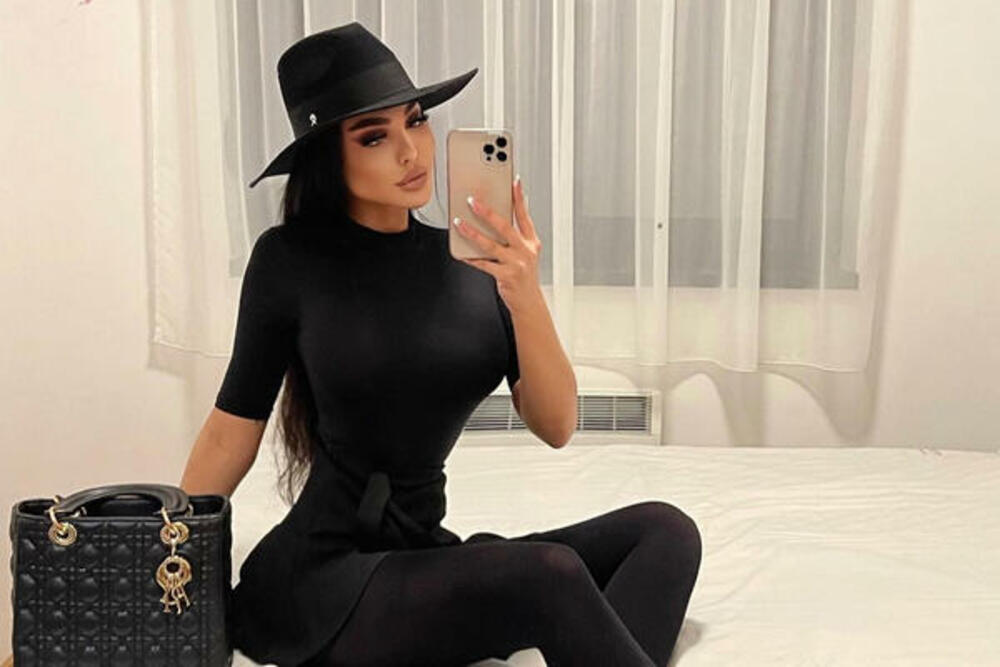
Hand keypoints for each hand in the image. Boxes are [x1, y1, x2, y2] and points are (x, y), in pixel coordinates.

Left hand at [453, 175, 541, 314]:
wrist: (529, 302)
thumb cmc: (523, 275)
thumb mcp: (526, 253)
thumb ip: (516, 235)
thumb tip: (497, 216)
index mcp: (531, 242)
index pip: (524, 215)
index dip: (519, 198)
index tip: (514, 181)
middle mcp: (525, 250)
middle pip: (504, 226)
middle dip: (487, 212)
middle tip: (471, 200)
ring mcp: (516, 264)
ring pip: (490, 244)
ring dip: (472, 233)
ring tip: (459, 223)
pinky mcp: (506, 276)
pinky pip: (484, 264)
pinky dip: (471, 258)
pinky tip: (461, 252)